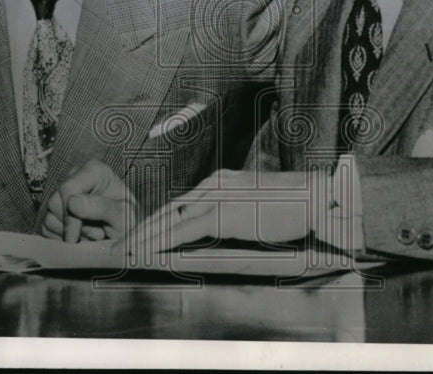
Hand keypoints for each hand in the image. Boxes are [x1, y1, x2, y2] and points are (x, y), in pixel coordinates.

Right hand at [42, 159, 137, 242]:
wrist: (127, 236)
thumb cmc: (130, 222)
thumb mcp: (123, 216)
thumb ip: (102, 208)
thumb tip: (73, 202)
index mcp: (96, 171)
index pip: (69, 188)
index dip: (70, 215)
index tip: (75, 236)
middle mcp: (77, 178)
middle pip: (56, 203)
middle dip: (74, 226)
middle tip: (98, 234)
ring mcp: (65, 195)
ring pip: (49, 217)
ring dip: (70, 234)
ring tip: (94, 234)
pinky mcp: (57, 212)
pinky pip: (47, 228)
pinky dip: (63, 238)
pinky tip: (83, 237)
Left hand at [120, 168, 357, 256]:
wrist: (314, 196)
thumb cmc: (291, 205)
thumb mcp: (254, 205)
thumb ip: (233, 212)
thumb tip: (217, 228)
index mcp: (219, 181)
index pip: (178, 203)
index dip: (155, 220)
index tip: (137, 235)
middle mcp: (213, 184)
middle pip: (167, 208)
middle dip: (140, 228)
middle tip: (119, 245)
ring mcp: (217, 197)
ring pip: (169, 219)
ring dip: (144, 237)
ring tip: (124, 252)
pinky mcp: (224, 214)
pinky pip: (185, 230)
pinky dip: (163, 242)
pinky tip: (149, 253)